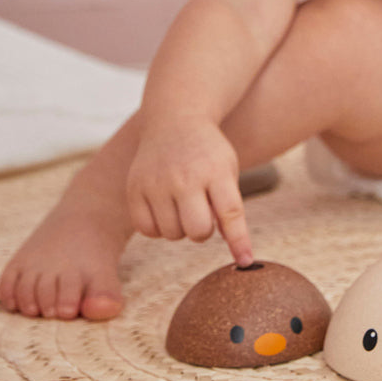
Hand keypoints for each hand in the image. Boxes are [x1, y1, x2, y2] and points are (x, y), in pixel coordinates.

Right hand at [125, 117, 253, 265]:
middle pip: (198, 230)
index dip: (239, 241)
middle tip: (202, 215)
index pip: (231, 213)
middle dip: (203, 231)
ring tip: (183, 207)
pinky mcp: (136, 187)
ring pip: (172, 234)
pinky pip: (146, 229)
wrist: (175, 120)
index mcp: (215, 170)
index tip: (245, 260)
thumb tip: (240, 256)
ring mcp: (157, 182)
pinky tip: (164, 209)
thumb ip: (231, 208)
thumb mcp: (227, 170)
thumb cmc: (207, 153)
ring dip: (180, 229)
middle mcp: (185, 177)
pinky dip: (157, 228)